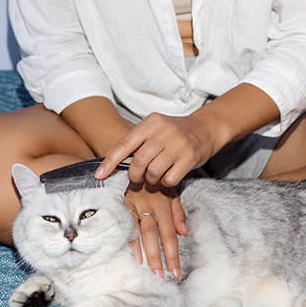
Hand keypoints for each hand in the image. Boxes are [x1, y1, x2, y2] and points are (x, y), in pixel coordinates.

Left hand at [96, 112, 216, 187]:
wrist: (206, 128)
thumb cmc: (175, 132)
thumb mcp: (156, 129)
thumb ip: (137, 142)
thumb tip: (111, 162)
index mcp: (151, 122)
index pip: (125, 143)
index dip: (110, 161)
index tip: (99, 175)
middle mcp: (164, 131)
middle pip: (138, 161)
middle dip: (134, 176)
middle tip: (137, 179)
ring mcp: (178, 144)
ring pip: (153, 172)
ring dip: (150, 180)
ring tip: (154, 178)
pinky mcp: (190, 158)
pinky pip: (169, 179)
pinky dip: (165, 183)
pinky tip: (167, 178)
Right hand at [124, 181, 186, 278]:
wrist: (138, 161)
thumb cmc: (157, 179)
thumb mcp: (171, 190)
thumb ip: (177, 211)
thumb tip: (184, 232)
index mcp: (163, 203)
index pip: (169, 233)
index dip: (172, 253)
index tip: (176, 270)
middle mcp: (149, 206)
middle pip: (155, 235)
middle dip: (160, 257)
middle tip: (164, 275)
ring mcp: (135, 206)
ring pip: (141, 232)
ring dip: (147, 253)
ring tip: (152, 270)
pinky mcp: (124, 205)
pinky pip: (128, 225)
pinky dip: (131, 242)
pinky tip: (136, 256)